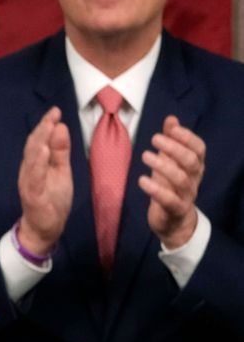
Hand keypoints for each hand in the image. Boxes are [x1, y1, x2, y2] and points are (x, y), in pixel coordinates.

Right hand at [17, 107, 72, 254]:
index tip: (56, 111)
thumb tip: (60, 127)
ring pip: (31, 159)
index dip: (46, 125)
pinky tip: (42, 152)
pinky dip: (37, 164)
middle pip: (33, 146)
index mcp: (36, 164)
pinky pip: (34, 178)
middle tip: (52, 114)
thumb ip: (60, 151)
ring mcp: (29, 183)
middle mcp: (29, 170)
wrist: (44, 229)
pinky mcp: (33, 196)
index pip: (39, 141)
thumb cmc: (52, 199)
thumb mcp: (61, 172)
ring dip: (39, 142)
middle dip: (42, 129)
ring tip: (47, 127)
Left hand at [139, 116, 204, 248]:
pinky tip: (142, 180)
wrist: (173, 222)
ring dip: (163, 166)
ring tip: (145, 155)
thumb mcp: (170, 163)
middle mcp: (194, 180)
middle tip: (155, 138)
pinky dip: (156, 189)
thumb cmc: (170, 187)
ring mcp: (186, 196)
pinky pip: (169, 200)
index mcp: (195, 167)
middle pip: (191, 162)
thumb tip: (171, 118)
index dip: (187, 137)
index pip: (199, 149)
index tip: (172, 128)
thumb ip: (172, 141)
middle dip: (174, 148)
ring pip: (181, 179)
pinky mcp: (175, 210)